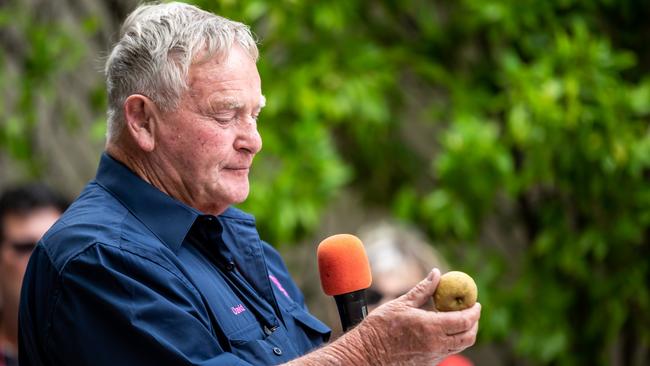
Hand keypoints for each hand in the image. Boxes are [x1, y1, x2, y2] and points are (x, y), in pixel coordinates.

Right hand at [357, 268, 480, 364]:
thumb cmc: (380, 326)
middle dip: (474, 323)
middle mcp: (435, 345)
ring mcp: (432, 357)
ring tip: (459, 320)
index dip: (474, 312)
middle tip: (472, 312)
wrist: (367, 353)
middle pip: (468, 337)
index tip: (475, 303)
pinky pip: (447, 352)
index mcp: (430, 328)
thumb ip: (422, 290)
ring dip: (465, 333)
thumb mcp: (401, 304)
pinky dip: (452, 341)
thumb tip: (436, 274)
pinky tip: (443, 330)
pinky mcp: (427, 364)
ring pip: (459, 346)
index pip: (464, 321)